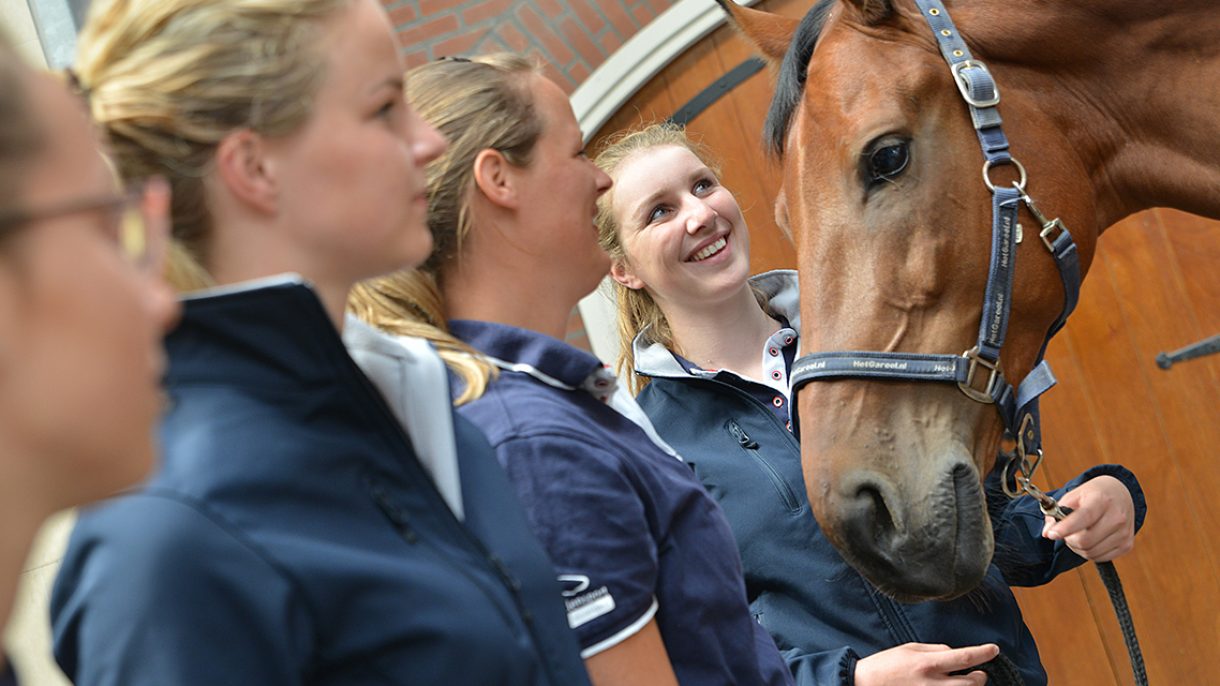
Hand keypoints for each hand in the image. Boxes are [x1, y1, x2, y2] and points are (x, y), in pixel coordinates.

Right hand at [854, 642, 997, 685]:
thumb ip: (936, 650)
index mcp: (928, 664)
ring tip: (967, 682)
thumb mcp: (910, 649)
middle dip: (980, 677)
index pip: (965, 657)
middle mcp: (933, 684)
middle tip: (978, 673)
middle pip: (972, 683)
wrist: (866, 685)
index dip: (984, 653)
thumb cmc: (886, 665)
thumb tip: (956, 654)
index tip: (994, 649)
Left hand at [1042, 475, 1135, 560]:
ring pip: (1091, 552)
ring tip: (1077, 534)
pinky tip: (1089, 539)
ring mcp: (1124, 533)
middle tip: (1065, 532)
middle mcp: (1117, 517)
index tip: (1052, 534)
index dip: (1065, 529)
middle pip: (1085, 541)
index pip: (1084, 518)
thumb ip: (1057, 512)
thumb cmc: (1094, 494)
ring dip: (1077, 547)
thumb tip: (1047, 533)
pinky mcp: (1127, 545)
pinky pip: (1100, 558)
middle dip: (1069, 539)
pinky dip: (1089, 552)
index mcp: (1102, 500)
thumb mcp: (1074, 495)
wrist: (1121, 494)